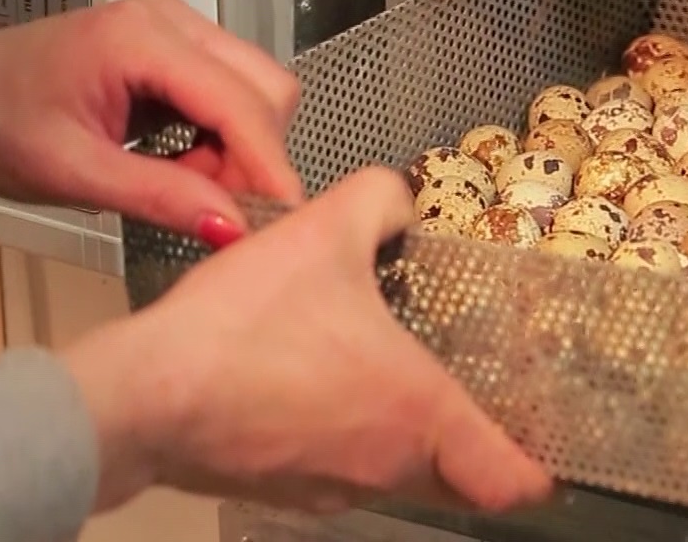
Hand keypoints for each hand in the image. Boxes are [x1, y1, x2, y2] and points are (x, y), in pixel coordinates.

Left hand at [0, 0, 301, 242]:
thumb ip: (157, 197)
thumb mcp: (70, 173)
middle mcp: (169, 19)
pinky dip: (222, 138)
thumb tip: (228, 224)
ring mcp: (178, 28)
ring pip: (257, 90)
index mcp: (138, 38)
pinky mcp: (181, 46)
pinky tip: (182, 163)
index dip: (267, 162)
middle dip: (253, 155)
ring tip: (183, 183)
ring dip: (238, 149)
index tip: (282, 216)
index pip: (236, 100)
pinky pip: (235, 92)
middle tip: (212, 205)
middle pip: (264, 87)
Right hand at [63, 167, 552, 514]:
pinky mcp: (276, 491)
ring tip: (391, 379)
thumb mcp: (323, 232)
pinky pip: (334, 475)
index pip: (509, 482)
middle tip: (478, 400)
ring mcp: (328, 490)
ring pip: (395, 477)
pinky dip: (343, 443)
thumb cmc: (244, 324)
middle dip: (474, 449)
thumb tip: (400, 196)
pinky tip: (318, 391)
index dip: (536, 471)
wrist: (140, 394)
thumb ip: (379, 202)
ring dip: (402, 440)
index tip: (546, 452)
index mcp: (419, 415)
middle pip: (458, 483)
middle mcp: (385, 467)